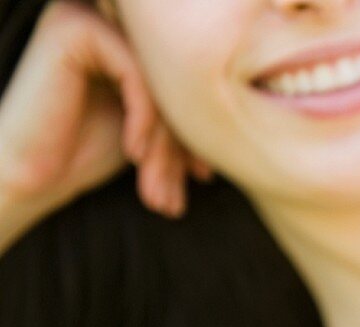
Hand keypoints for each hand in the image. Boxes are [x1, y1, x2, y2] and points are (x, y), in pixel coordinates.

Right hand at [0, 0, 210, 219]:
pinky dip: (144, 117)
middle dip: (184, 143)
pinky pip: (138, 73)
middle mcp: (113, 18)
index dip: (201, 133)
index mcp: (135, 38)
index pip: (191, 83)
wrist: (27, 174)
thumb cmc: (86, 153)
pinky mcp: (75, 27)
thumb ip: (191, 110)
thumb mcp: (157, 130)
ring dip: (166, 141)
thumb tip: (250, 117)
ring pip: (164, 79)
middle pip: (180, 80)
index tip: (203, 178)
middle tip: (176, 193)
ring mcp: (90, 15)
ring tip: (158, 189)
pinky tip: (132, 152)